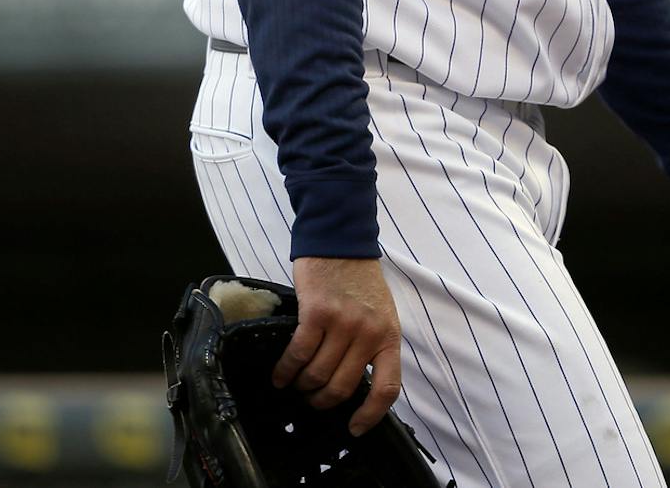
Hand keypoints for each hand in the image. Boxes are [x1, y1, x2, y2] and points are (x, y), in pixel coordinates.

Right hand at [275, 257, 403, 434]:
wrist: (340, 241)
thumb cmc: (359, 280)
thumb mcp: (381, 314)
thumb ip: (373, 345)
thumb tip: (355, 384)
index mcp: (389, 336)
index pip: (387, 388)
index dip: (371, 415)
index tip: (355, 428)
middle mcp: (369, 333)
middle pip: (343, 387)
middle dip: (323, 400)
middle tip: (311, 399)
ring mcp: (343, 323)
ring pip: (318, 374)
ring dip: (302, 386)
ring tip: (294, 385)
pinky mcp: (317, 313)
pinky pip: (299, 354)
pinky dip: (286, 370)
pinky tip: (280, 375)